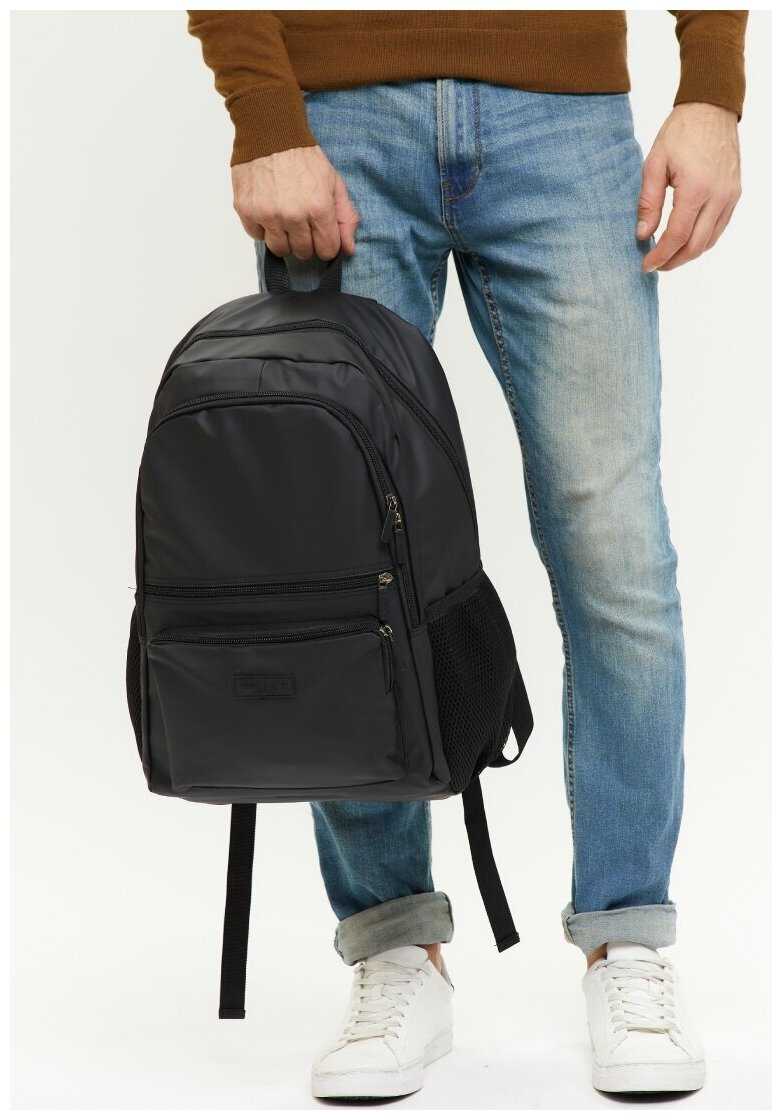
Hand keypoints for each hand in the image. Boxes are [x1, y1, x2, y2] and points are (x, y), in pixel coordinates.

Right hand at [231, 145, 359, 259]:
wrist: (270, 133)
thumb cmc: (304, 157)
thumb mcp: (333, 182)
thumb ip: (345, 217)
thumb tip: (348, 249)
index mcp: (318, 208)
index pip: (326, 250)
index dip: (325, 244)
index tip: (320, 234)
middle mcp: (293, 216)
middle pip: (302, 252)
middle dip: (305, 241)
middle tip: (302, 223)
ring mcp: (267, 215)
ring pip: (279, 249)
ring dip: (284, 239)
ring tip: (284, 219)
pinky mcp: (246, 211)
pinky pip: (257, 236)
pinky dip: (263, 228)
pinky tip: (268, 211)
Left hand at [637, 103, 740, 271]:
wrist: (711, 109)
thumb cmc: (680, 132)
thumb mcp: (654, 164)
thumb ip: (648, 202)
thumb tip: (643, 235)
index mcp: (696, 188)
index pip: (677, 236)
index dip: (660, 255)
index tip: (646, 265)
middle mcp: (718, 196)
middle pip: (696, 245)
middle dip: (674, 261)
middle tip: (655, 265)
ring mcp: (730, 196)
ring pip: (710, 240)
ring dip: (688, 254)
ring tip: (668, 256)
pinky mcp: (735, 194)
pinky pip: (719, 227)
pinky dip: (702, 240)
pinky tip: (686, 240)